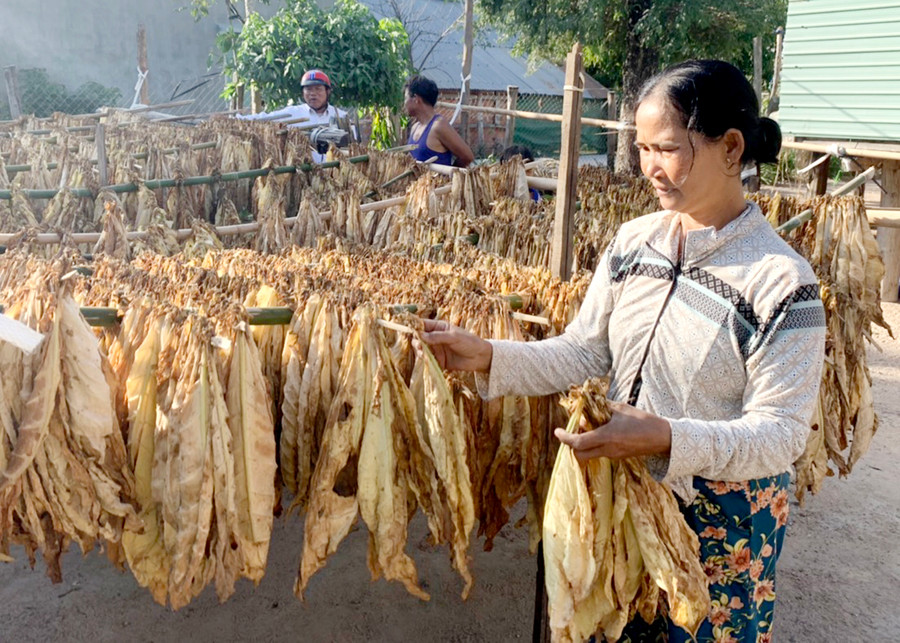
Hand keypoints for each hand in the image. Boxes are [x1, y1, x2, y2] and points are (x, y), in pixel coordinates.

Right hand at [420, 319, 491, 371]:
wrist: (480, 358)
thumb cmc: (469, 342)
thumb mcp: (453, 337)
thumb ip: (437, 337)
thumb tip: (420, 335)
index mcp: (439, 327)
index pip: (423, 324)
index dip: (414, 326)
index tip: (408, 329)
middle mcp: (435, 338)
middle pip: (419, 338)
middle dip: (416, 341)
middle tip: (419, 346)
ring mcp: (436, 349)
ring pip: (421, 349)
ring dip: (420, 351)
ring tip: (423, 354)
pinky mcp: (438, 360)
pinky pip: (428, 360)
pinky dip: (425, 361)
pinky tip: (428, 361)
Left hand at [554, 401, 671, 460]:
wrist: (663, 437)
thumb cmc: (643, 420)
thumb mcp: (621, 409)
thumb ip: (602, 407)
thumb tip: (587, 404)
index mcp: (607, 437)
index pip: (578, 442)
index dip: (565, 438)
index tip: (557, 431)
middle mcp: (608, 449)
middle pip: (580, 455)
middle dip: (571, 445)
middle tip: (572, 431)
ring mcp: (613, 455)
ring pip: (590, 454)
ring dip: (583, 443)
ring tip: (588, 426)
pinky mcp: (619, 456)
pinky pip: (600, 452)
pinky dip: (594, 444)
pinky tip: (600, 431)